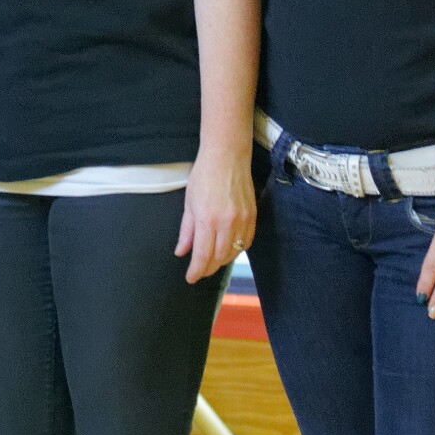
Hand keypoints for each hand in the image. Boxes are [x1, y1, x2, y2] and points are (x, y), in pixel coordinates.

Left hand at [175, 146, 255, 282]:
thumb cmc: (204, 176)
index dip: (196, 270)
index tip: (191, 277)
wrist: (227, 156)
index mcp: (207, 220)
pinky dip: (237, 250)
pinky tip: (229, 251)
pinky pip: (247, 241)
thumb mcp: (189, 203)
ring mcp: (242, 220)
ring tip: (212, 262)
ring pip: (234, 252)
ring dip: (222, 261)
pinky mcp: (253, 216)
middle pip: (219, 258)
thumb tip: (181, 252)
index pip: (202, 255)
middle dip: (208, 268)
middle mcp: (227, 223)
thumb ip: (186, 231)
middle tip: (200, 271)